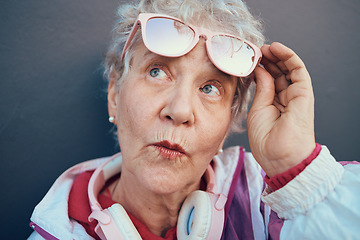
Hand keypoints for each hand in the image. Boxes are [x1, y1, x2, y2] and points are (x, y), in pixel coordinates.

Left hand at [247, 42, 315, 176]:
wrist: (280, 157)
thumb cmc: (267, 140)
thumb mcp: (258, 110)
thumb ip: (262, 89)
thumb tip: (259, 70)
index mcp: (275, 103)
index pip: (269, 80)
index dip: (260, 67)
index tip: (248, 59)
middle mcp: (287, 97)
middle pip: (278, 72)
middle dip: (267, 59)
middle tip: (254, 50)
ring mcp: (296, 94)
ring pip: (288, 68)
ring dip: (277, 54)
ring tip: (263, 47)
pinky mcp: (304, 93)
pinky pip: (298, 69)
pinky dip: (288, 56)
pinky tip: (276, 48)